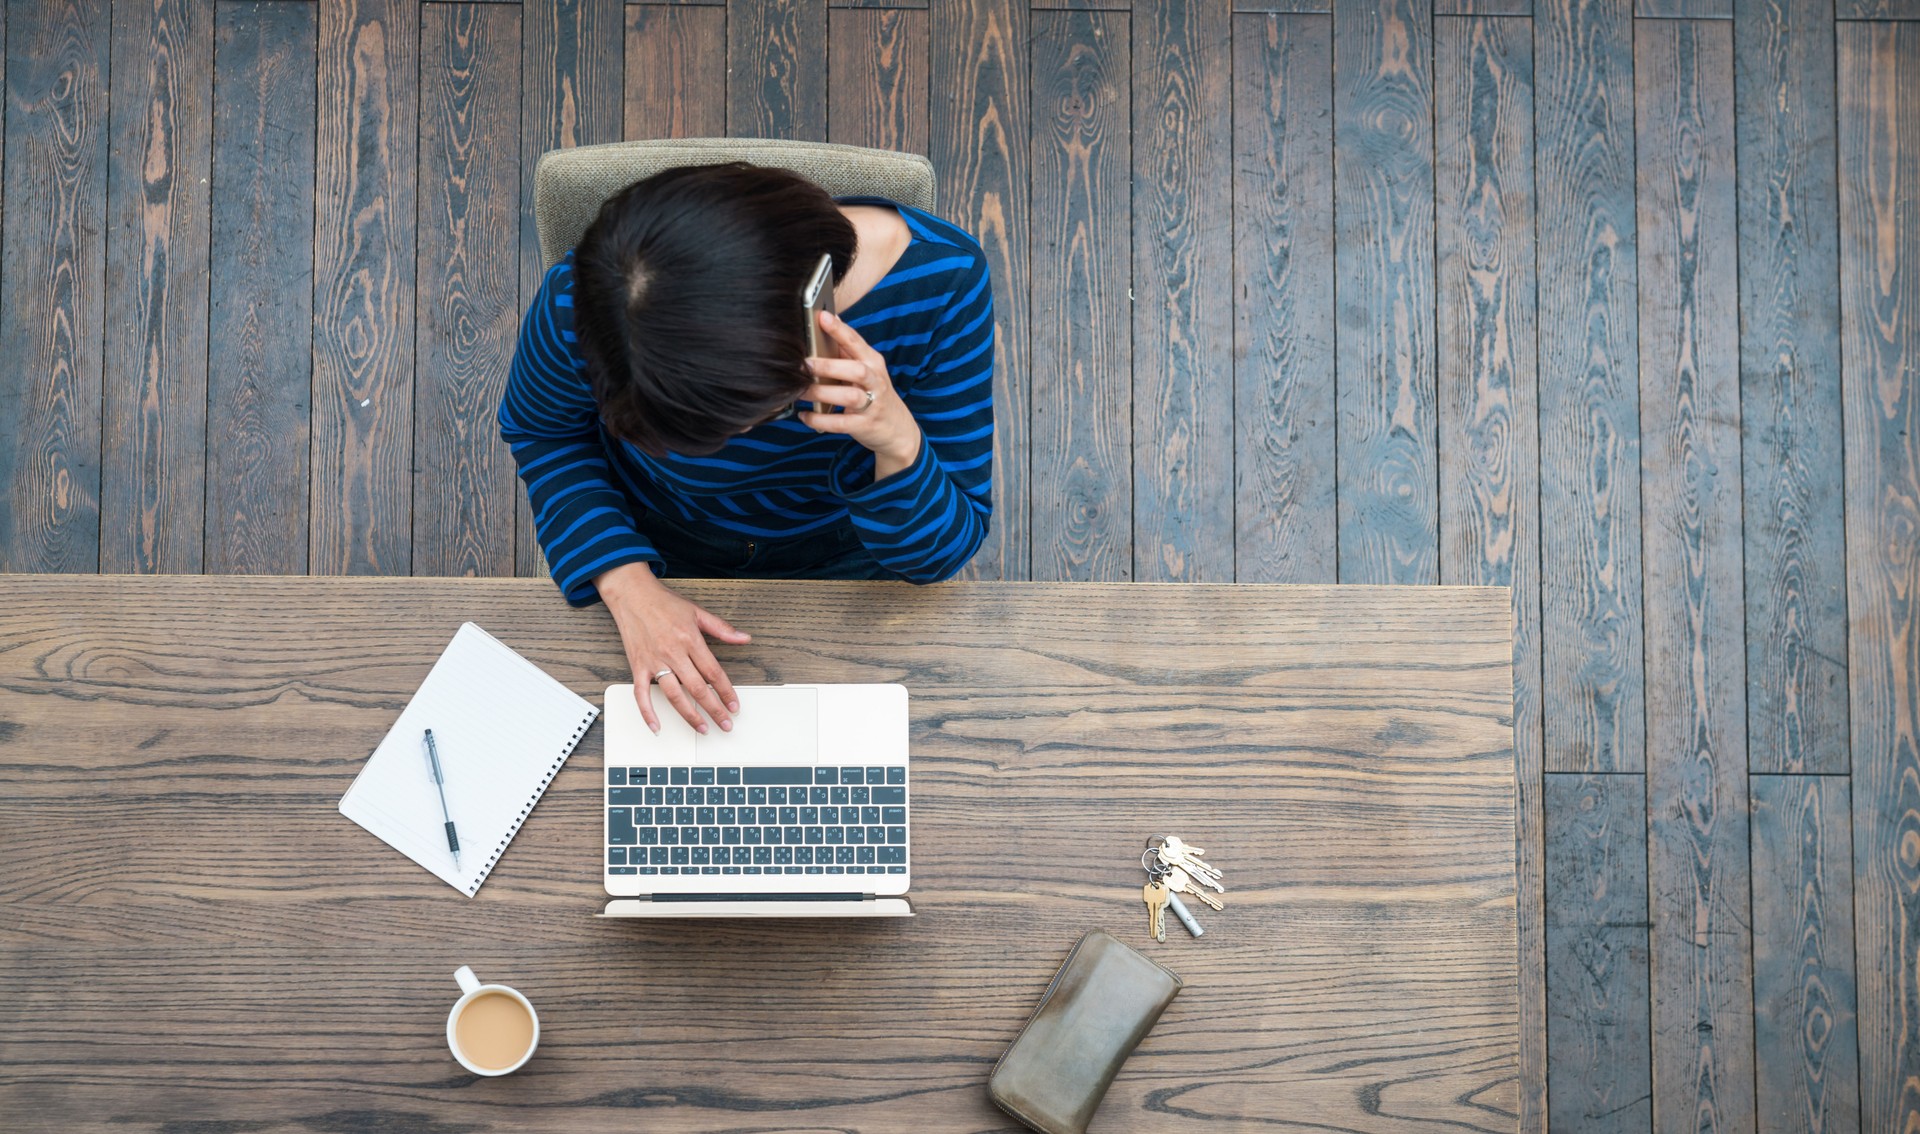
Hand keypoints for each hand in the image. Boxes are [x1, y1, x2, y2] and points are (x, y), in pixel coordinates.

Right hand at [595, 562, 750, 733]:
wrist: (632, 595)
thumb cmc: (663, 603)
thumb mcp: (697, 612)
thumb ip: (722, 628)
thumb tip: (744, 637)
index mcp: (690, 640)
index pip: (713, 672)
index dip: (726, 692)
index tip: (734, 705)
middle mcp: (672, 653)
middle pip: (697, 688)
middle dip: (714, 709)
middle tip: (725, 724)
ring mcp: (654, 661)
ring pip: (673, 695)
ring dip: (689, 715)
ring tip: (702, 728)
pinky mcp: (637, 666)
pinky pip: (641, 694)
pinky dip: (647, 712)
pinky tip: (656, 727)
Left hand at [800, 309, 921, 479]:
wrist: (897, 429)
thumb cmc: (874, 393)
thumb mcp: (866, 369)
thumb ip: (846, 350)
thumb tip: (825, 320)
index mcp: (873, 362)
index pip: (856, 342)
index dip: (839, 329)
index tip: (822, 317)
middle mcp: (875, 381)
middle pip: (856, 370)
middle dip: (829, 366)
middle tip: (804, 364)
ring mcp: (872, 405)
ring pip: (849, 397)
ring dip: (822, 393)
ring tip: (800, 391)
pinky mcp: (864, 426)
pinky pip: (841, 423)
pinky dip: (820, 420)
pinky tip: (805, 416)